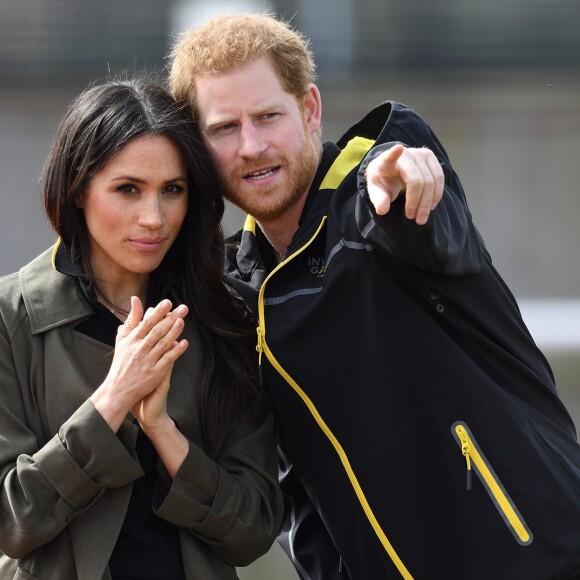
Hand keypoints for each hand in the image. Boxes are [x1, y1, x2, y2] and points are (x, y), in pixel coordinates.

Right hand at [90, 297, 188, 430]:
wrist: (117, 391)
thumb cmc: (121, 363)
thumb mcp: (122, 339)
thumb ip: (132, 319)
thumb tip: (135, 299)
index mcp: (132, 341)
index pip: (146, 323)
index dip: (157, 312)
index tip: (168, 302)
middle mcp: (139, 350)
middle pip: (157, 331)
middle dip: (170, 318)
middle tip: (183, 308)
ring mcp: (147, 362)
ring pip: (163, 344)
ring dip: (174, 332)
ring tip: (182, 321)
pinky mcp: (154, 373)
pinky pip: (167, 360)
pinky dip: (175, 351)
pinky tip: (184, 343)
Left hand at [365, 144, 443, 224]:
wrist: (391, 169)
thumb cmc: (383, 180)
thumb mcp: (376, 191)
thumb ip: (378, 200)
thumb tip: (382, 210)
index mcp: (387, 161)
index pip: (390, 156)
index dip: (394, 153)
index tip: (398, 149)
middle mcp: (407, 154)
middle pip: (418, 180)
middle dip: (418, 202)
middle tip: (414, 219)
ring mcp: (421, 154)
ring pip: (432, 180)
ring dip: (429, 202)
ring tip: (421, 218)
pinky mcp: (431, 158)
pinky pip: (439, 178)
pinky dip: (436, 195)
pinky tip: (430, 206)